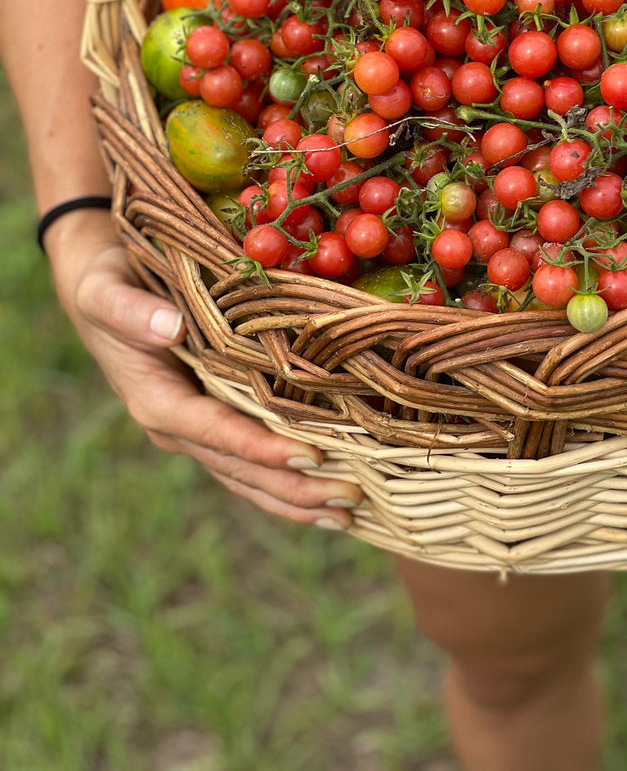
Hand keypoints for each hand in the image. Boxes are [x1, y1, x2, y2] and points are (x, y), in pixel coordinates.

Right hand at [47, 210, 361, 530]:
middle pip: (240, 469)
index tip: (309, 457)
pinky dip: (288, 482)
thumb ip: (130, 311)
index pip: (214, 432)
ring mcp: (197, 430)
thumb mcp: (106, 290)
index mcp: (155, 400)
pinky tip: (326, 498)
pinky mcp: (214, 422)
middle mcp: (177, 426)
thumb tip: (170, 328)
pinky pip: (252, 463)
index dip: (260, 448)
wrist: (105, 287)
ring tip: (349, 512)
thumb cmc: (108, 283)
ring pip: (249, 477)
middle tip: (350, 498)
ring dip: (297, 498)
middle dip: (293, 486)